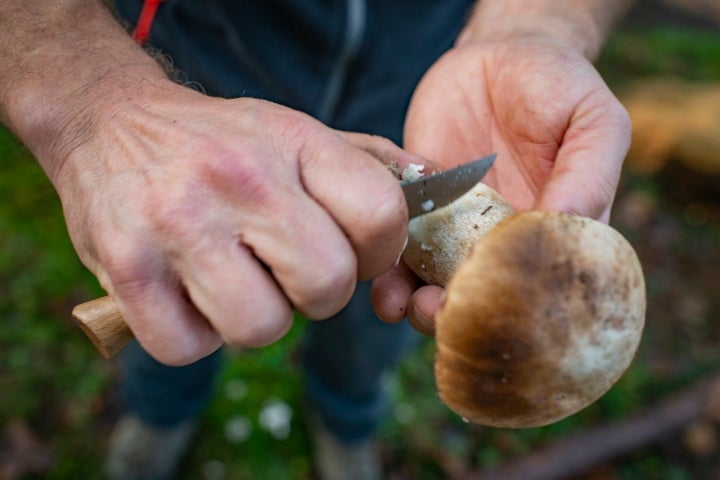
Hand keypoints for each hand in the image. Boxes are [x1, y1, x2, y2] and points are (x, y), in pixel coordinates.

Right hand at [53, 83, 425, 364]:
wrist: (110, 123)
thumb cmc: (220, 142)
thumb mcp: (295, 131)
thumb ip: (369, 161)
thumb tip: (438, 183)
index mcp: (295, 142)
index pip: (381, 218)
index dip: (380, 255)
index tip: (354, 253)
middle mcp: (240, 179)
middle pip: (327, 287)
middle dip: (317, 295)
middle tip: (285, 271)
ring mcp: (179, 224)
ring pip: (260, 328)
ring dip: (253, 318)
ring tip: (231, 279)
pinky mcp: (125, 267)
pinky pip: (189, 348)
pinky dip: (194, 334)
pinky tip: (185, 294)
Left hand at [372, 35, 630, 332]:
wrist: (497, 56)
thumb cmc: (557, 86)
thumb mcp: (593, 119)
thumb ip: (589, 174)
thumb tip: (566, 227)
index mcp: (556, 232)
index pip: (541, 286)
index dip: (518, 306)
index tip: (494, 311)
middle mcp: (507, 240)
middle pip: (487, 297)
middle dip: (462, 314)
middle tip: (439, 313)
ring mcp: (461, 229)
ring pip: (440, 284)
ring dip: (420, 304)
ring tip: (405, 305)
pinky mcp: (424, 212)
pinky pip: (405, 251)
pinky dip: (392, 273)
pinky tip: (384, 283)